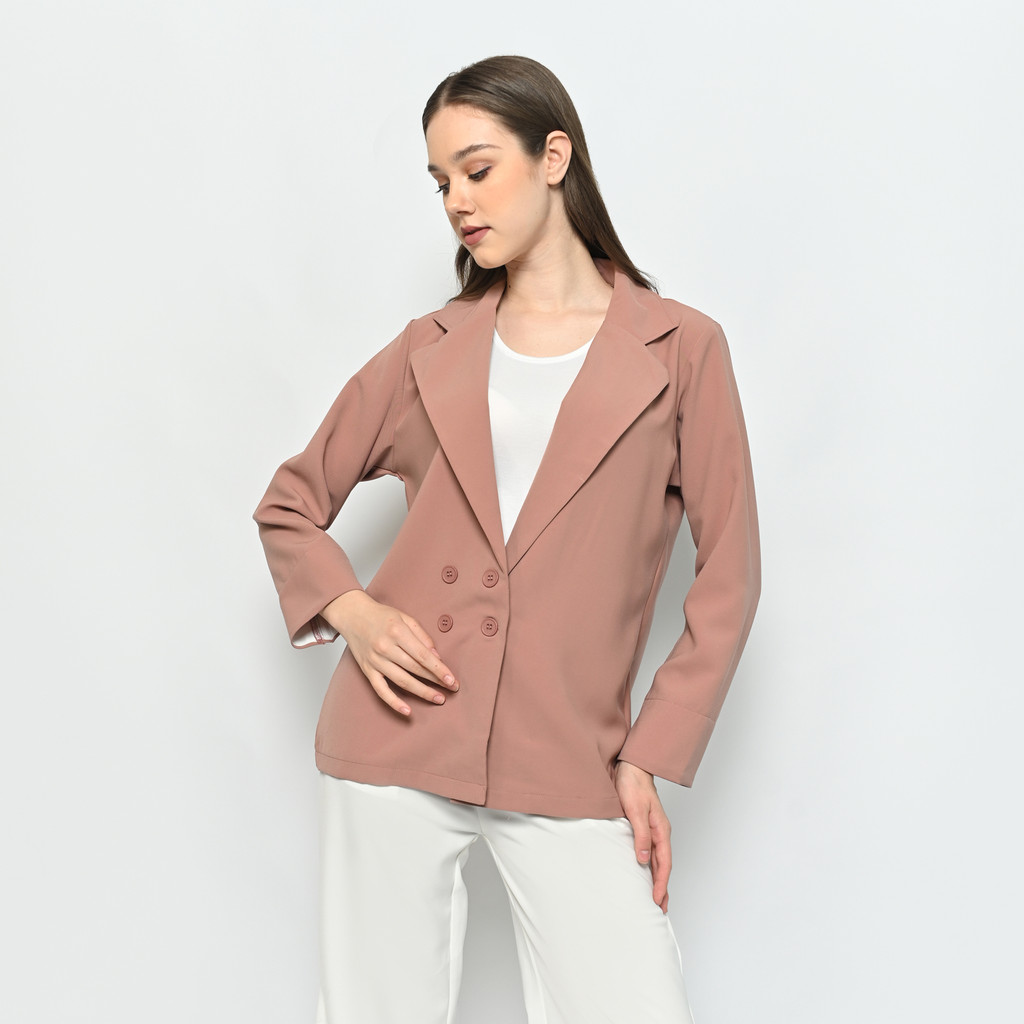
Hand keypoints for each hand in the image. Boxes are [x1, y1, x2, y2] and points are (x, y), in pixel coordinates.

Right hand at [321, 590, 458, 716]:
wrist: (353, 615)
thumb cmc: (381, 615)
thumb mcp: (405, 617)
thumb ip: (422, 636)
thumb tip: (437, 656)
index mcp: (397, 632)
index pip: (423, 655)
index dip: (439, 669)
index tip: (451, 680)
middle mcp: (385, 647)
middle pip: (415, 669)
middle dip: (435, 681)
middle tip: (451, 689)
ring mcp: (375, 661)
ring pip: (402, 681)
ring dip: (422, 692)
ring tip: (438, 698)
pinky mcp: (367, 670)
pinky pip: (381, 690)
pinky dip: (394, 702)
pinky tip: (407, 711)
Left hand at [614, 759, 672, 913]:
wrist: (631, 768)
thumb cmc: (633, 786)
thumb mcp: (635, 811)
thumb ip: (640, 835)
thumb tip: (644, 860)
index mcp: (661, 830)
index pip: (663, 863)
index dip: (661, 883)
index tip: (657, 900)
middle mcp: (660, 833)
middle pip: (663, 865)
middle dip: (663, 887)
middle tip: (661, 909)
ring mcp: (653, 831)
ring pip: (658, 860)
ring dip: (657, 879)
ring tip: (656, 897)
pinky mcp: (645, 827)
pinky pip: (651, 852)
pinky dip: (651, 866)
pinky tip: (645, 872)